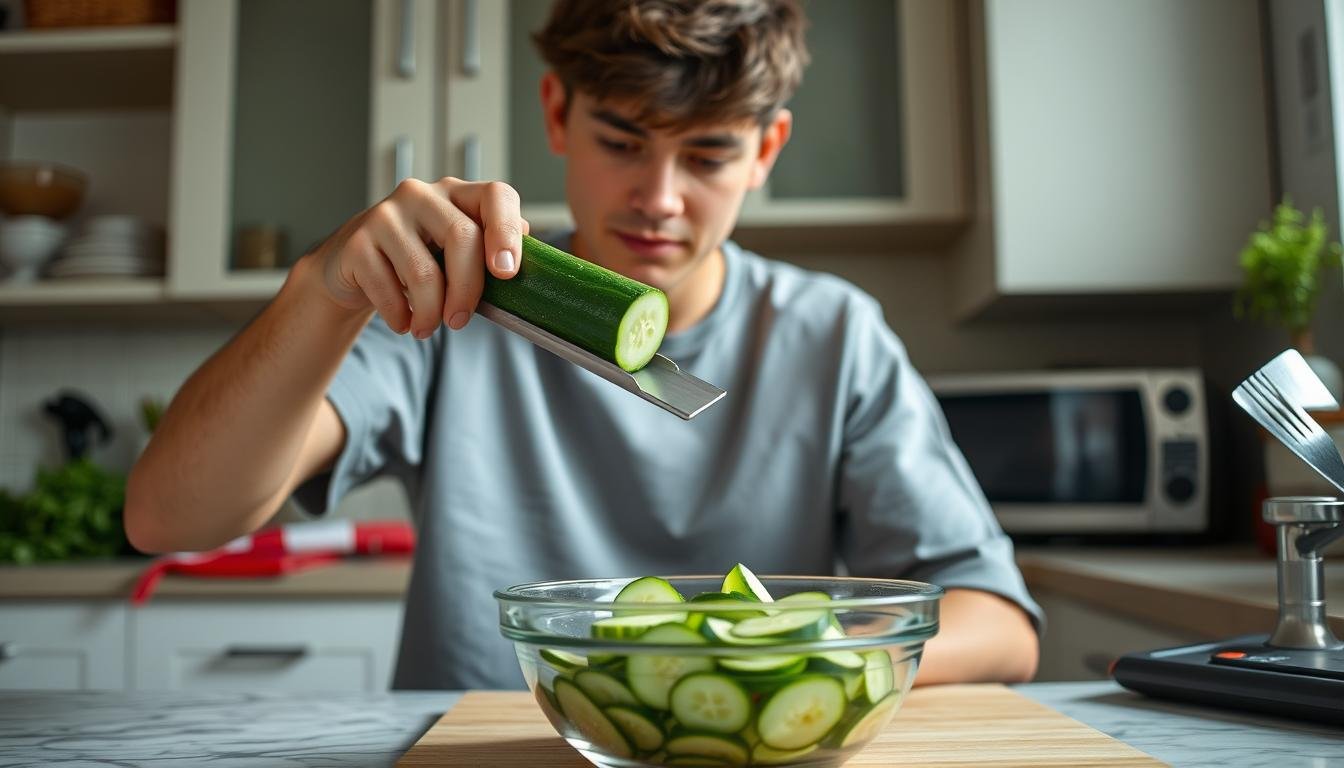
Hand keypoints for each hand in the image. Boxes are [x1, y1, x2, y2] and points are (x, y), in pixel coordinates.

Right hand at [309, 177, 528, 337]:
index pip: (496, 195)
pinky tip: (403, 322)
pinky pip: (388, 289)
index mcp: (458, 194)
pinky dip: (400, 317)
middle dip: (468, 289)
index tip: (507, 272)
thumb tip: (537, 266)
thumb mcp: (457, 252)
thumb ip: (492, 252)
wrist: (353, 266)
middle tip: (460, 321)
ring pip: (424, 272)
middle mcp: (422, 194)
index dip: (507, 231)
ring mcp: (386, 214)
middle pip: (462, 237)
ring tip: (427, 328)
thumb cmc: (418, 260)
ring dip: (430, 312)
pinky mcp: (358, 242)